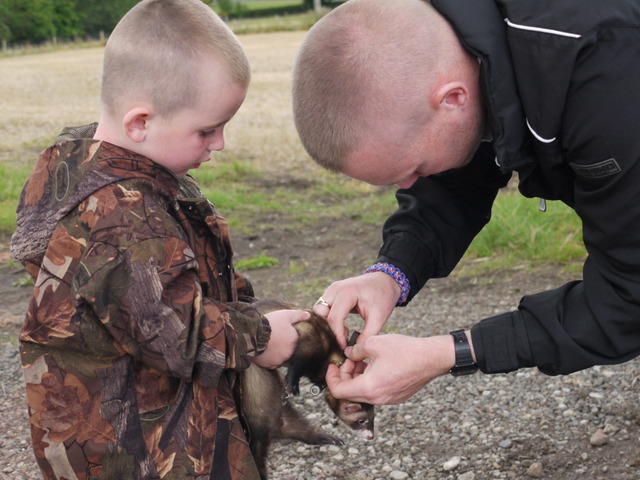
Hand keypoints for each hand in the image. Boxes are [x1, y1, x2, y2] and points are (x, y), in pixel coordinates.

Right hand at [253, 309, 309, 368]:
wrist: (252, 333)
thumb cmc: (270, 323)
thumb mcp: (285, 315)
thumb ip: (298, 315)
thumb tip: (309, 315)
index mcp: (294, 343)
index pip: (298, 343)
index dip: (291, 339)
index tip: (285, 335)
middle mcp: (289, 354)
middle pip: (290, 352)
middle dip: (286, 347)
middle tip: (278, 340)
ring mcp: (279, 361)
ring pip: (282, 359)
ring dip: (279, 355)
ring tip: (272, 346)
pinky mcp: (269, 365)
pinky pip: (273, 364)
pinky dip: (271, 359)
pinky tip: (267, 352)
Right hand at [313, 272, 400, 347]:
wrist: (385, 280)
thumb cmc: (383, 297)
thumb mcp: (379, 318)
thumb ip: (367, 335)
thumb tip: (354, 351)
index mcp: (347, 292)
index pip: (334, 318)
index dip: (337, 336)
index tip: (343, 349)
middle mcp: (335, 289)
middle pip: (321, 313)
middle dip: (329, 330)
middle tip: (342, 342)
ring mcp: (332, 290)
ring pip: (319, 311)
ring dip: (328, 325)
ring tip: (345, 333)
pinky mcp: (332, 293)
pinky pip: (324, 309)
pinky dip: (330, 320)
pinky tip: (343, 327)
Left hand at [326, 334, 455, 404]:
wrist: (432, 357)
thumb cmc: (405, 350)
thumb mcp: (373, 343)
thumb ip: (355, 350)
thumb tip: (347, 354)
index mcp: (369, 387)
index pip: (338, 391)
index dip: (331, 378)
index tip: (333, 365)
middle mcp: (377, 398)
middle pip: (350, 393)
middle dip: (345, 375)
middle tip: (349, 359)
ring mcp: (388, 400)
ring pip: (363, 392)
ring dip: (358, 376)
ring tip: (363, 358)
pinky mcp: (396, 396)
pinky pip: (376, 391)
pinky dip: (369, 380)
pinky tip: (375, 364)